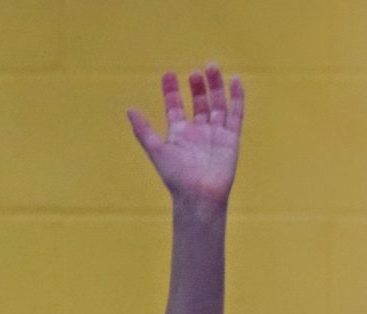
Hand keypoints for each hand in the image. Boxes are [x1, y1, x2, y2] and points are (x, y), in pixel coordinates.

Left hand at [128, 64, 243, 209]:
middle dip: (197, 86)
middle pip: (199, 102)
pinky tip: (236, 80)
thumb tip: (129, 109)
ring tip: (211, 67)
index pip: (175, 107)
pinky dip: (237, 97)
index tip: (168, 74)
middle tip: (194, 70)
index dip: (171, 91)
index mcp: (179, 133)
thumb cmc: (176, 176)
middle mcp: (198, 131)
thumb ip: (143, 129)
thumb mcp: (156, 149)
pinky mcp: (231, 137)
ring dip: (215, 86)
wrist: (199, 193)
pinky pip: (236, 113)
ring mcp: (216, 133)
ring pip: (217, 103)